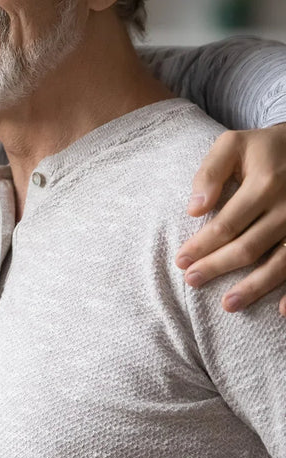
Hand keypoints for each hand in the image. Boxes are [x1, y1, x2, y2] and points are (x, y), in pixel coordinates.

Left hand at [175, 124, 285, 314]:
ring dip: (255, 287)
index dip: (202, 245)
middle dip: (218, 267)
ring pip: (280, 263)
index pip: (226, 224)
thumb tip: (194, 210)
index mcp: (264, 184)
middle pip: (249, 246)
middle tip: (192, 281)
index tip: (181, 261)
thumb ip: (209, 173)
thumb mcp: (231, 145)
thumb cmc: (261, 148)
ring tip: (228, 305)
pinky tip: (282, 312)